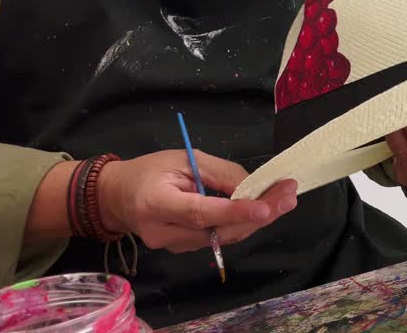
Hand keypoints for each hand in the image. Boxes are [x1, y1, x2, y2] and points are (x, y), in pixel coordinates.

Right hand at [99, 150, 297, 253]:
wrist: (117, 196)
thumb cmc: (150, 170)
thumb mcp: (184, 158)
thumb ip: (219, 173)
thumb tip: (252, 186)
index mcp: (157, 203)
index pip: (200, 212)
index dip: (234, 211)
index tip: (265, 207)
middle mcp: (163, 231)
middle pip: (218, 229)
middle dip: (259, 214)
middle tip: (289, 195)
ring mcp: (173, 245)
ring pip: (222, 237)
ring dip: (256, 219)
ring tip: (285, 199)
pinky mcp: (182, 248)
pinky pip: (218, 238)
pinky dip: (241, 223)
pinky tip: (263, 208)